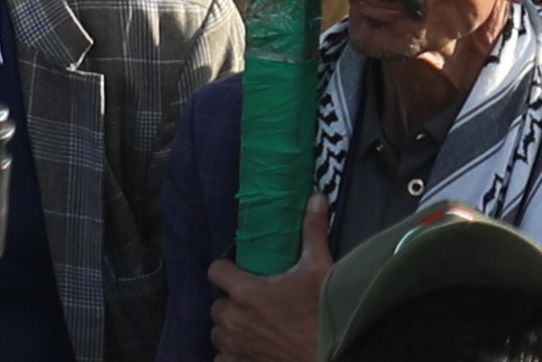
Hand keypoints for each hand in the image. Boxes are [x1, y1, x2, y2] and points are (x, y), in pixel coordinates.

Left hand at [207, 200, 331, 361]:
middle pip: (216, 304)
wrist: (326, 353)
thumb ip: (313, 231)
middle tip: (254, 299)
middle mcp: (233, 318)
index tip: (239, 270)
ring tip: (251, 323)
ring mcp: (233, 344)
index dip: (225, 269)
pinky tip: (248, 346)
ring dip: (230, 326)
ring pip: (217, 331)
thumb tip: (316, 196)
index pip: (215, 271)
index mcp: (246, 292)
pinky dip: (230, 352)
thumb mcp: (319, 268)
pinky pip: (220, 357)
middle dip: (231, 301)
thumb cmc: (320, 311)